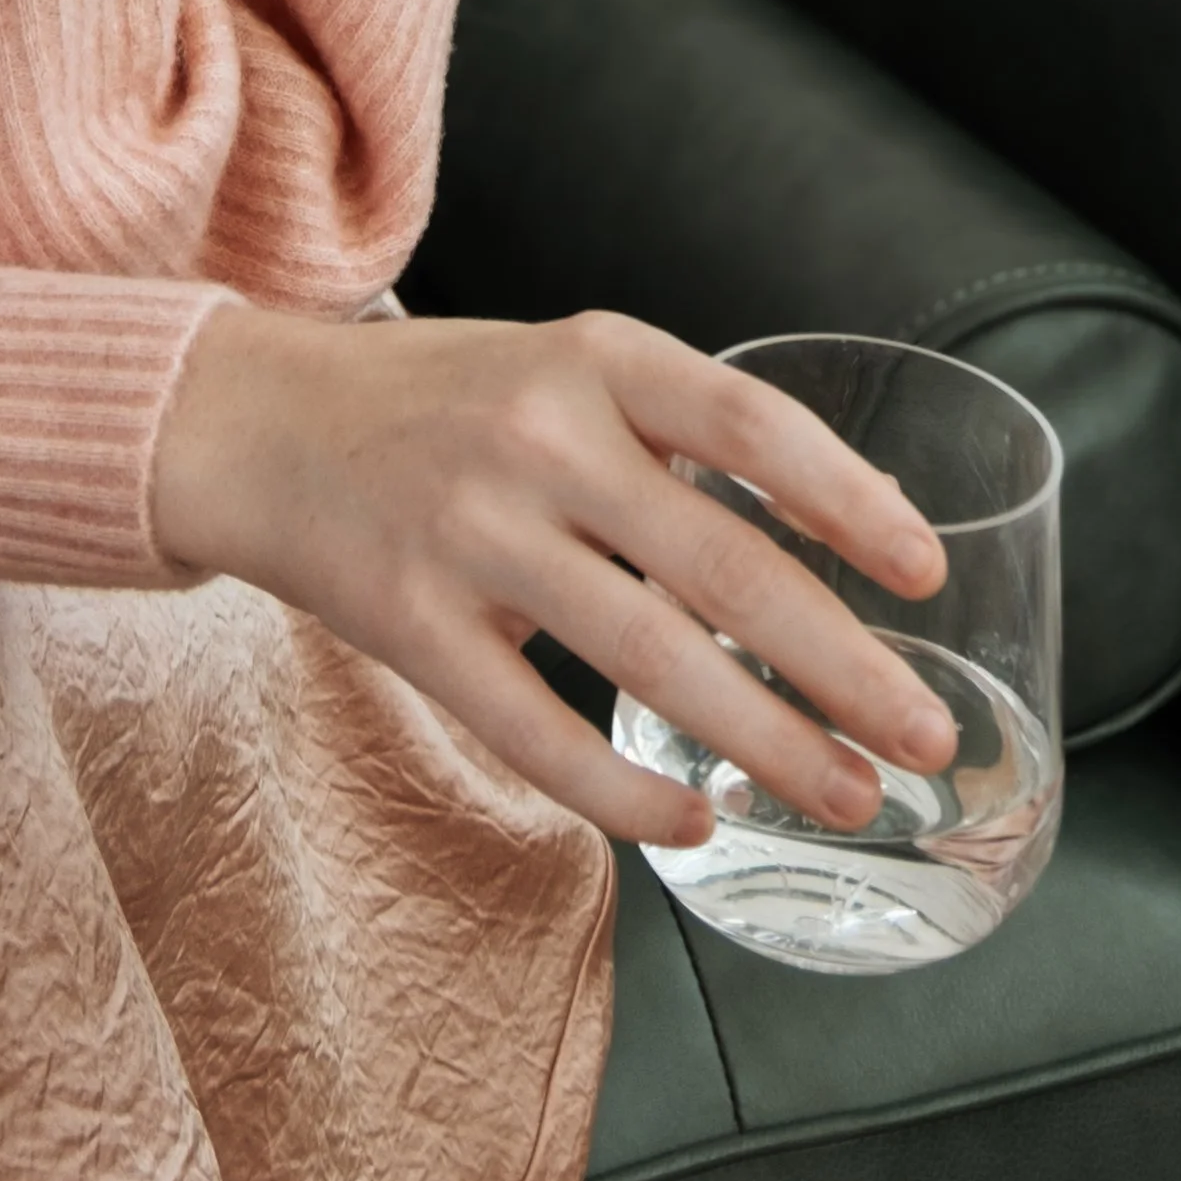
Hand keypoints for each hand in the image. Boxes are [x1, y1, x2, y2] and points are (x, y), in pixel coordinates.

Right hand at [151, 301, 956, 845]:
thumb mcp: (563, 370)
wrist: (251, 421)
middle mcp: (537, 436)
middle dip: (844, 665)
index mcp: (591, 357)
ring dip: (768, 741)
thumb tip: (858, 525)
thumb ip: (682, 437)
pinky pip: (537, 732)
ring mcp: (468, 533)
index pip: (749, 424)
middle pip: (722, 565)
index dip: (848, 500)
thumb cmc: (440, 404)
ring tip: (848, 794)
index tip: (925, 572)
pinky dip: (624, 795)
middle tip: (929, 736)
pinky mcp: (411, 626)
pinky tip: (692, 824)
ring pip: (650, 660)